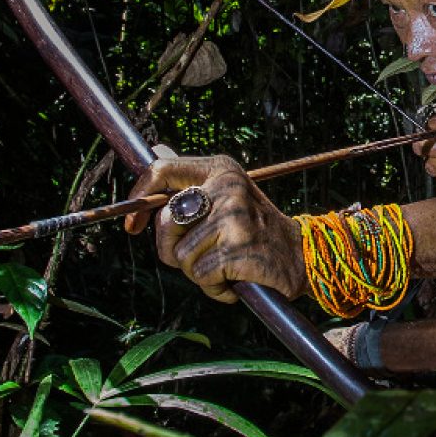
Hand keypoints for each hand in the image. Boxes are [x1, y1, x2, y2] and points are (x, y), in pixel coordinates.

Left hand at [122, 156, 304, 302]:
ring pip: (182, 256)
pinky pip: (202, 276)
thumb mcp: (225, 194)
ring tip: (225, 267)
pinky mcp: (238, 248)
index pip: (161, 170)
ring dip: (198, 272)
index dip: (138, 199)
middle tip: (197, 257)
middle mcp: (226, 187)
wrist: (302, 255)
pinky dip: (214, 288)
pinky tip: (234, 280)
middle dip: (172, 250)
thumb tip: (155, 148)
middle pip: (166, 223)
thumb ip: (189, 180)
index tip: (133, 226)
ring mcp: (233, 217)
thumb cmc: (254, 228)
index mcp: (220, 169)